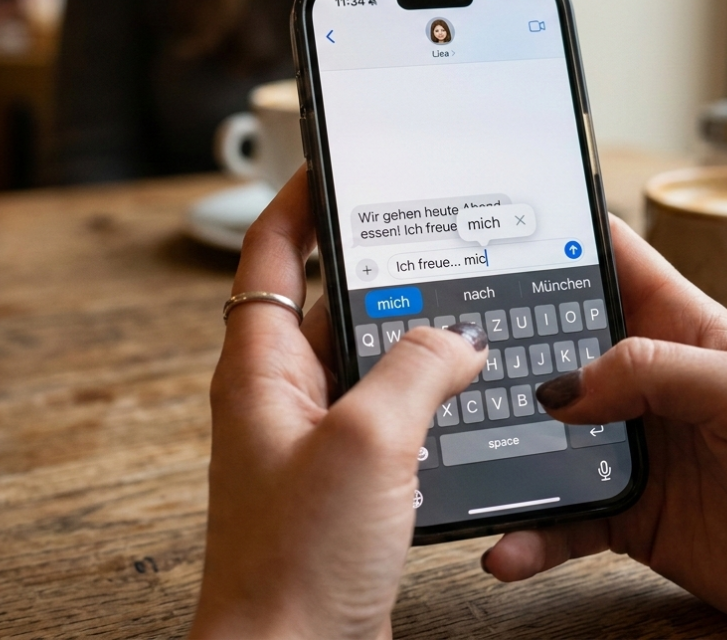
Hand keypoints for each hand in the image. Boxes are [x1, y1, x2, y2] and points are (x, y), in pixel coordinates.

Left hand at [189, 169, 486, 639]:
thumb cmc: (296, 565)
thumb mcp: (367, 444)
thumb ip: (416, 371)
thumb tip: (456, 338)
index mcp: (260, 371)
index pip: (271, 256)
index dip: (299, 201)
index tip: (335, 162)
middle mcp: (281, 401)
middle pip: (330, 304)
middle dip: (382, 272)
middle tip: (437, 238)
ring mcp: (314, 445)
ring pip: (368, 365)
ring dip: (413, 342)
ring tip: (466, 315)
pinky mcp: (347, 487)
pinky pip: (389, 421)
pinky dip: (426, 402)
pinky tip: (466, 401)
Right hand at [483, 217, 726, 638]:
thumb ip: (659, 372)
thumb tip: (565, 383)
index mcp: (687, 331)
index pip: (614, 264)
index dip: (559, 239)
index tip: (491, 232)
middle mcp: (653, 386)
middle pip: (560, 351)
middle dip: (504, 350)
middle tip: (441, 354)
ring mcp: (639, 452)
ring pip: (548, 440)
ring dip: (504, 451)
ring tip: (456, 460)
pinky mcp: (633, 518)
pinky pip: (564, 521)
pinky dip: (531, 535)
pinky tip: (507, 550)